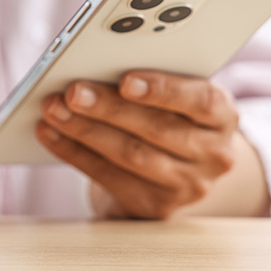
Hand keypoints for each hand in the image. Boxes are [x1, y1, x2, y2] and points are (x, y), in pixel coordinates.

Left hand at [35, 71, 247, 218]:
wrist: (175, 168)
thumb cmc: (166, 113)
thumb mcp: (171, 94)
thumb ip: (144, 79)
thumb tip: (94, 64)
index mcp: (221, 114)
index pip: (200, 100)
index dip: (162, 90)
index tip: (125, 80)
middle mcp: (213, 153)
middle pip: (157, 128)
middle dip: (108, 108)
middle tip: (72, 91)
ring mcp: (188, 185)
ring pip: (131, 154)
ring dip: (85, 130)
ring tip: (53, 109)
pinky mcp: (156, 206)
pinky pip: (109, 177)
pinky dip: (74, 152)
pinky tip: (50, 133)